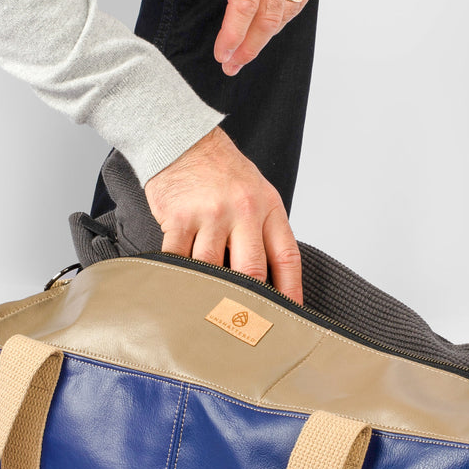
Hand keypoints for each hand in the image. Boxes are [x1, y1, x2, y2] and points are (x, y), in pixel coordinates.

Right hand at [144, 127, 302, 303]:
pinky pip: (178, 259)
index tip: (291, 317)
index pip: (287, 258)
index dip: (291, 293)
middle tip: (249, 328)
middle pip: (252, 272)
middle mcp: (243, 212)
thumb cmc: (222, 171)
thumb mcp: (257, 193)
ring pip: (212, 269)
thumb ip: (264, 232)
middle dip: (251, 303)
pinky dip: (178, 277)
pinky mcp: (179, 218)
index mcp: (269, 209)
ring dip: (210, 293)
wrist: (183, 139)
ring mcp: (211, 215)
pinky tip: (179, 289)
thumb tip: (270, 281)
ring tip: (210, 313)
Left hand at [174, 0, 322, 75]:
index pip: (244, 5)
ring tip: (246, 54)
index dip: (233, 35)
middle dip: (248, 48)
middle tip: (231, 66)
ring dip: (265, 39)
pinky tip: (270, 29)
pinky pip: (300, 2)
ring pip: (285, 15)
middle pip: (266, 19)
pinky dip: (284, 20)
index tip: (223, 54)